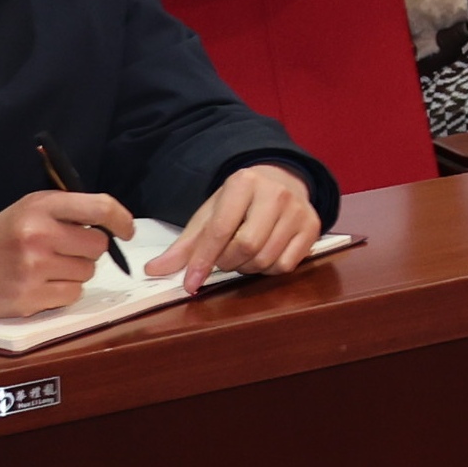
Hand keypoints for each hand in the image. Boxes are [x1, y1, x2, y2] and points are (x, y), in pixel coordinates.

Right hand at [0, 188, 141, 319]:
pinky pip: (72, 295)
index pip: (99, 207)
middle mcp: (38, 235)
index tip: (127, 230)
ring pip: (87, 272)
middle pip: (98, 246)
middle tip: (67, 250)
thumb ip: (69, 210)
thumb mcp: (32, 208)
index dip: (121, 219)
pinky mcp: (29, 298)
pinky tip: (41, 284)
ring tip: (48, 267)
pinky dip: (64, 292)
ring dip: (76, 271)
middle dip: (89, 249)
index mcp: (41, 207)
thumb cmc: (4, 235)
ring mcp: (33, 269)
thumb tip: (113, 222)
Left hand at [166, 163, 328, 290]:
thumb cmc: (239, 202)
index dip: (202, 261)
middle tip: (224, 259)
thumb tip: (154, 271)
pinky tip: (264, 255)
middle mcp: (276, 192)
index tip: (190, 284)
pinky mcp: (313, 226)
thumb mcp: (210, 214)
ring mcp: (298, 209)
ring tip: (243, 255)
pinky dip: (269, 269)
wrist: (281, 182)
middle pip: (246, 246)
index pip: (220, 229)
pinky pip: (286, 265)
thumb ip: (184, 245)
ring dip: (248, 267)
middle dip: (228, 262)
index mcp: (244, 183)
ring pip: (267, 258)